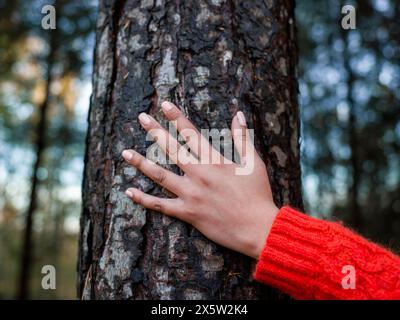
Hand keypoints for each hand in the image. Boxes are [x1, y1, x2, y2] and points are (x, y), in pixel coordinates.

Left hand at [122, 101, 277, 258]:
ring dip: (141, 163)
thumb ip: (243, 138)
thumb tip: (238, 115)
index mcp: (215, 161)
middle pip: (172, 149)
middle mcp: (199, 175)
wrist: (257, 228)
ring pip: (160, 175)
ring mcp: (191, 195)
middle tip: (141, 118)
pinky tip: (129, 191)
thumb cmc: (257, 194)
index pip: (191, 133)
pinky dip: (144, 199)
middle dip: (155, 131)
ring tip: (125, 152)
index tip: (164, 105)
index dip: (177, 117)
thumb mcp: (254, 163)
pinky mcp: (188, 213)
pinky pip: (161, 206)